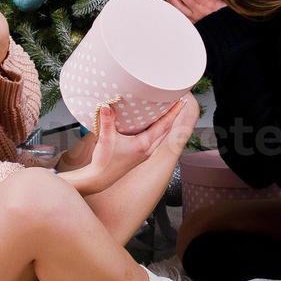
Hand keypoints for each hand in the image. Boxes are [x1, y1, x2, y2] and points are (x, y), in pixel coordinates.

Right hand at [57, 94, 193, 195]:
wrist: (99, 179)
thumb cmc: (104, 162)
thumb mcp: (105, 139)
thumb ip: (106, 121)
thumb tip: (105, 106)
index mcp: (143, 145)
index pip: (163, 126)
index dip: (173, 113)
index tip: (180, 101)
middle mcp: (148, 150)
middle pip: (166, 130)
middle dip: (173, 116)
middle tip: (178, 102)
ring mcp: (146, 154)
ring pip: (162, 136)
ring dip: (167, 123)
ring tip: (169, 111)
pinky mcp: (141, 155)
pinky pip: (155, 140)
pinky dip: (159, 130)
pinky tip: (154, 125)